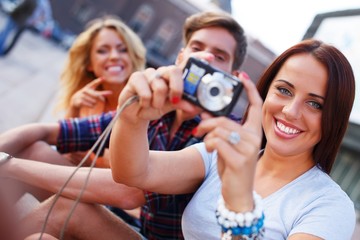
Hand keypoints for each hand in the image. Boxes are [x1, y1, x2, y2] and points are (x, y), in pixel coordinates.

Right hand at [70, 78, 112, 109]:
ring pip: (94, 101)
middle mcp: (85, 90)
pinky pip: (90, 105)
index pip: (94, 83)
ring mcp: (81, 95)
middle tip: (104, 101)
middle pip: (97, 95)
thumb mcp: (93, 93)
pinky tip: (91, 106)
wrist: (75, 101)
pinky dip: (92, 106)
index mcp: (88, 87)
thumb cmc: (87, 96)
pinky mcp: (80, 101)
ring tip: (92, 102)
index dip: (98, 81)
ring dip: (95, 103)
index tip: (103, 78)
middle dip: (101, 99)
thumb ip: (102, 93)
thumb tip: (111, 92)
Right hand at [117, 66, 197, 122]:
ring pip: (160, 85)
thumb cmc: (154, 107)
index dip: (198, 58)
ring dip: (158, 102)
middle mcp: (162, 72)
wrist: (135, 116)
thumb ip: (183, 104)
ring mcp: (148, 73)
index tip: (211, 57)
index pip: (186, 63)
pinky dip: (146, 102)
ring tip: (154, 105)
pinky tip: (143, 104)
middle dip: (177, 88)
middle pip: (174, 71)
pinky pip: (146, 91)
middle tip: (175, 100)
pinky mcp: (136, 77)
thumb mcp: (171, 107)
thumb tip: (195, 106)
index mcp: (173, 77)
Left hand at [194, 72, 262, 211]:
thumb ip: (220, 130)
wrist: (238, 194)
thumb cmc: (232, 167)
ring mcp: (248, 149)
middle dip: (207, 123)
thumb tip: (205, 115)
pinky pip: (216, 142)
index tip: (240, 75)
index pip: (255, 106)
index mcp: (254, 132)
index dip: (249, 89)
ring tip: (206, 143)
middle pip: (225, 119)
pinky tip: (210, 150)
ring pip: (219, 130)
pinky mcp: (239, 159)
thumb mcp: (227, 145)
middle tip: (198, 128)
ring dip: (206, 136)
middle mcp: (255, 138)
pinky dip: (208, 144)